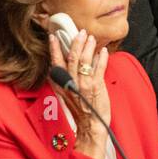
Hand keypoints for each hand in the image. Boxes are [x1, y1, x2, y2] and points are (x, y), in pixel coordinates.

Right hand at [48, 28, 110, 158]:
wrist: (90, 126)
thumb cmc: (82, 110)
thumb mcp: (69, 94)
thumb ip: (69, 79)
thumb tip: (75, 62)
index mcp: (61, 85)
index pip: (55, 63)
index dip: (54, 49)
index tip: (54, 37)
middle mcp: (70, 84)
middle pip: (70, 59)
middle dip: (75, 43)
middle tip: (79, 32)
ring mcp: (82, 85)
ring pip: (83, 61)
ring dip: (88, 47)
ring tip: (90, 38)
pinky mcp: (95, 87)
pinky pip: (98, 69)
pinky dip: (101, 58)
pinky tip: (103, 51)